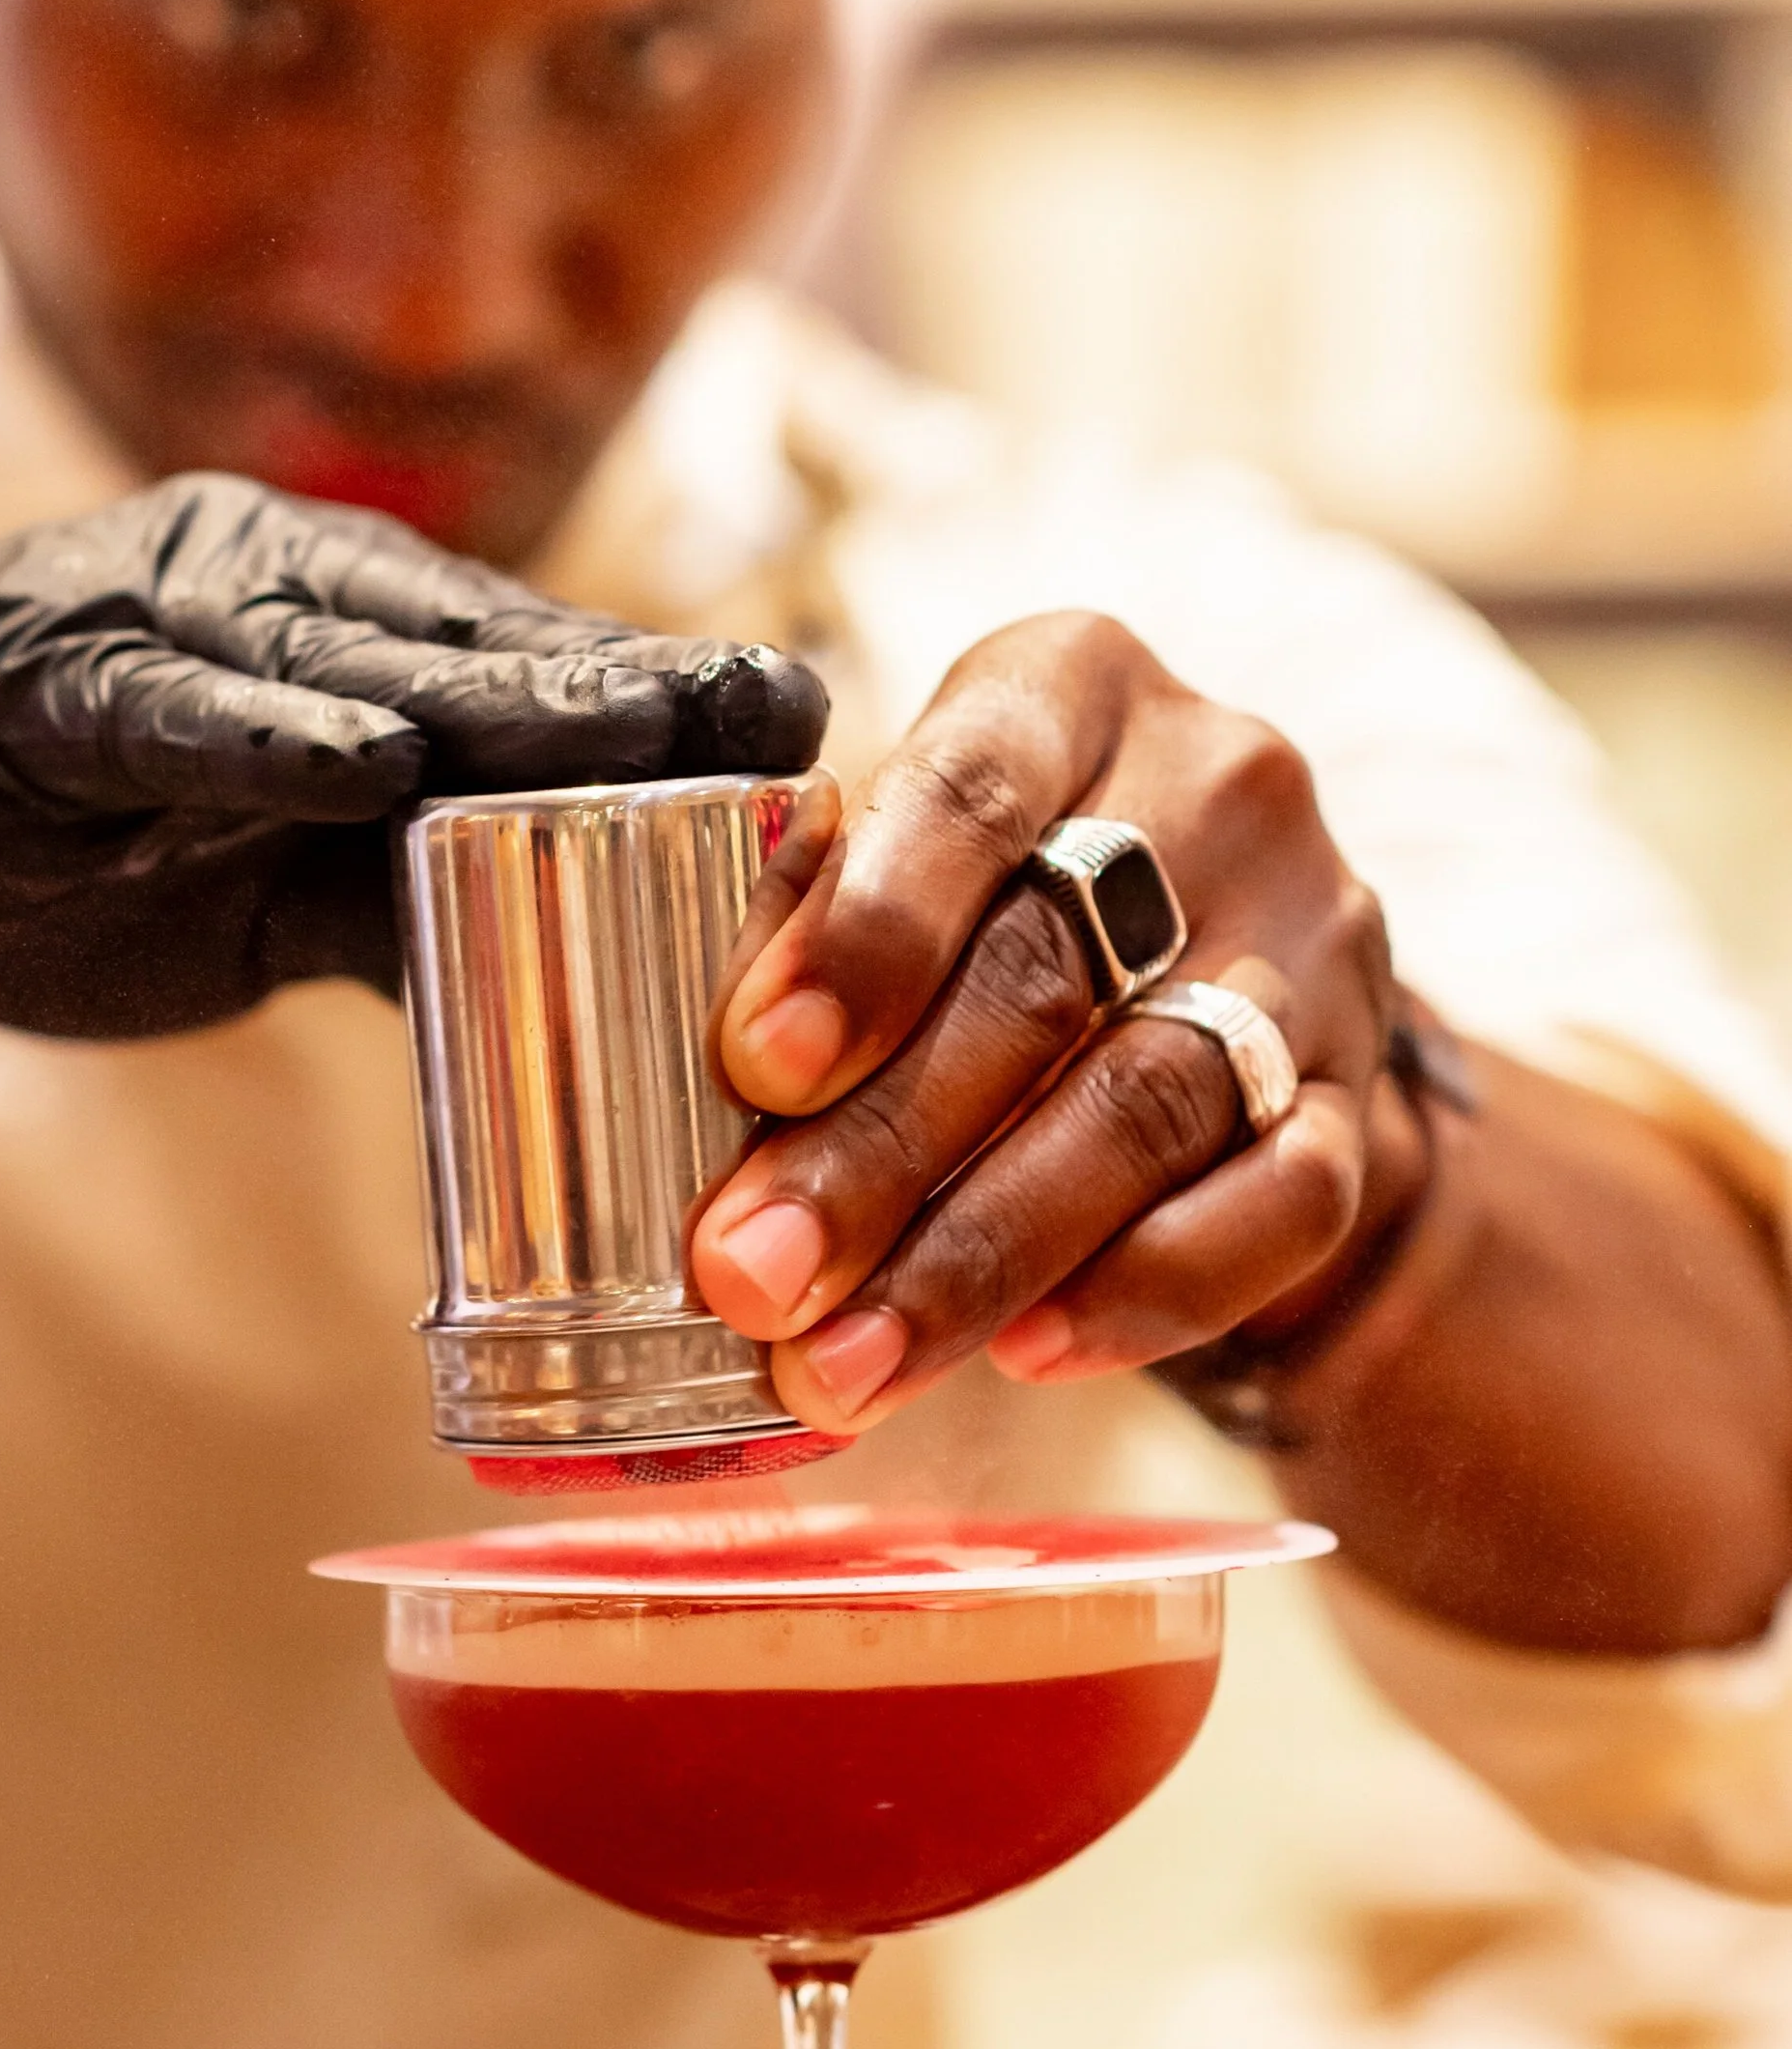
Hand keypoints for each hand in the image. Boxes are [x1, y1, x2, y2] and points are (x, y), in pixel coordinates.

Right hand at [0, 476, 826, 1037]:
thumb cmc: (39, 853)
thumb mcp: (254, 896)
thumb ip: (397, 907)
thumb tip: (574, 980)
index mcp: (327, 636)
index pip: (528, 668)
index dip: (671, 704)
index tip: (820, 738)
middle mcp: (258, 591)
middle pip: (478, 642)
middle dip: (638, 688)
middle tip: (793, 715)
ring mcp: (141, 624)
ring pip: (351, 652)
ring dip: (500, 695)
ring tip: (643, 727)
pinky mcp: (27, 686)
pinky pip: (166, 709)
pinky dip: (266, 732)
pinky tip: (369, 759)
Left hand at [691, 611, 1421, 1435]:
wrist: (1230, 983)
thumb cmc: (995, 907)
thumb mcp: (903, 857)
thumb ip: (810, 920)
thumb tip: (685, 1076)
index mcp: (1069, 687)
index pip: (972, 790)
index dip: (864, 933)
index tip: (755, 1063)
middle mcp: (1215, 792)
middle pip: (1041, 979)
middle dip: (880, 1150)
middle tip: (755, 1273)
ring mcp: (1310, 949)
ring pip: (1146, 1106)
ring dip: (980, 1256)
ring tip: (848, 1362)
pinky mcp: (1362, 1097)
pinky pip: (1280, 1207)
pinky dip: (1149, 1291)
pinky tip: (1030, 1351)